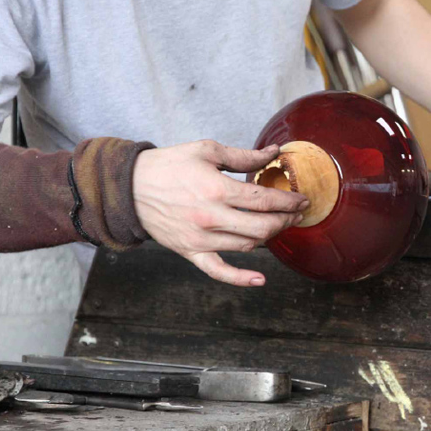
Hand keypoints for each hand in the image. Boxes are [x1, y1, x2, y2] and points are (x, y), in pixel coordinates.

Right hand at [132, 140, 307, 286]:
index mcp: (216, 189)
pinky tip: (260, 280)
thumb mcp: (207, 150)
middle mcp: (211, 217)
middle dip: (286, 221)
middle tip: (297, 214)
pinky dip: (240, 278)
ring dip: (269, 238)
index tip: (302, 200)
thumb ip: (244, 155)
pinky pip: (218, 270)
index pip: (264, 200)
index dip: (289, 201)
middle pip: (262, 227)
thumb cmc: (168, 165)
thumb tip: (274, 153)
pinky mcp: (190, 251)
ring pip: (247, 246)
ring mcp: (201, 238)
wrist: (128, 187)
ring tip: (279, 227)